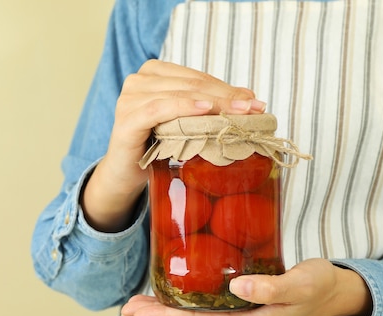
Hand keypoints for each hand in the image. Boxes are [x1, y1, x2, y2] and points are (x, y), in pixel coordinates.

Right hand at [81, 60, 266, 231]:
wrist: (126, 175)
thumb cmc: (157, 148)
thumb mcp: (186, 123)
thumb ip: (210, 107)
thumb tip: (250, 99)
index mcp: (153, 73)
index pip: (197, 77)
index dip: (227, 88)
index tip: (256, 101)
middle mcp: (138, 80)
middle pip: (191, 84)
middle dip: (226, 97)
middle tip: (254, 109)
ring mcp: (129, 98)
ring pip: (179, 94)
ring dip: (213, 103)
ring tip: (238, 114)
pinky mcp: (126, 120)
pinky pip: (158, 109)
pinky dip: (183, 107)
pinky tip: (204, 110)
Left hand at [121, 259, 372, 315]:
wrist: (335, 291)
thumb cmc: (319, 286)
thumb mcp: (300, 283)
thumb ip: (270, 288)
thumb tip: (236, 288)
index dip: (166, 315)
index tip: (137, 311)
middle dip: (159, 313)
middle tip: (128, 305)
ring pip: (199, 313)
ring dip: (171, 306)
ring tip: (141, 299)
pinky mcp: (244, 307)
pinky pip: (210, 304)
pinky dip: (189, 298)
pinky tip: (177, 288)